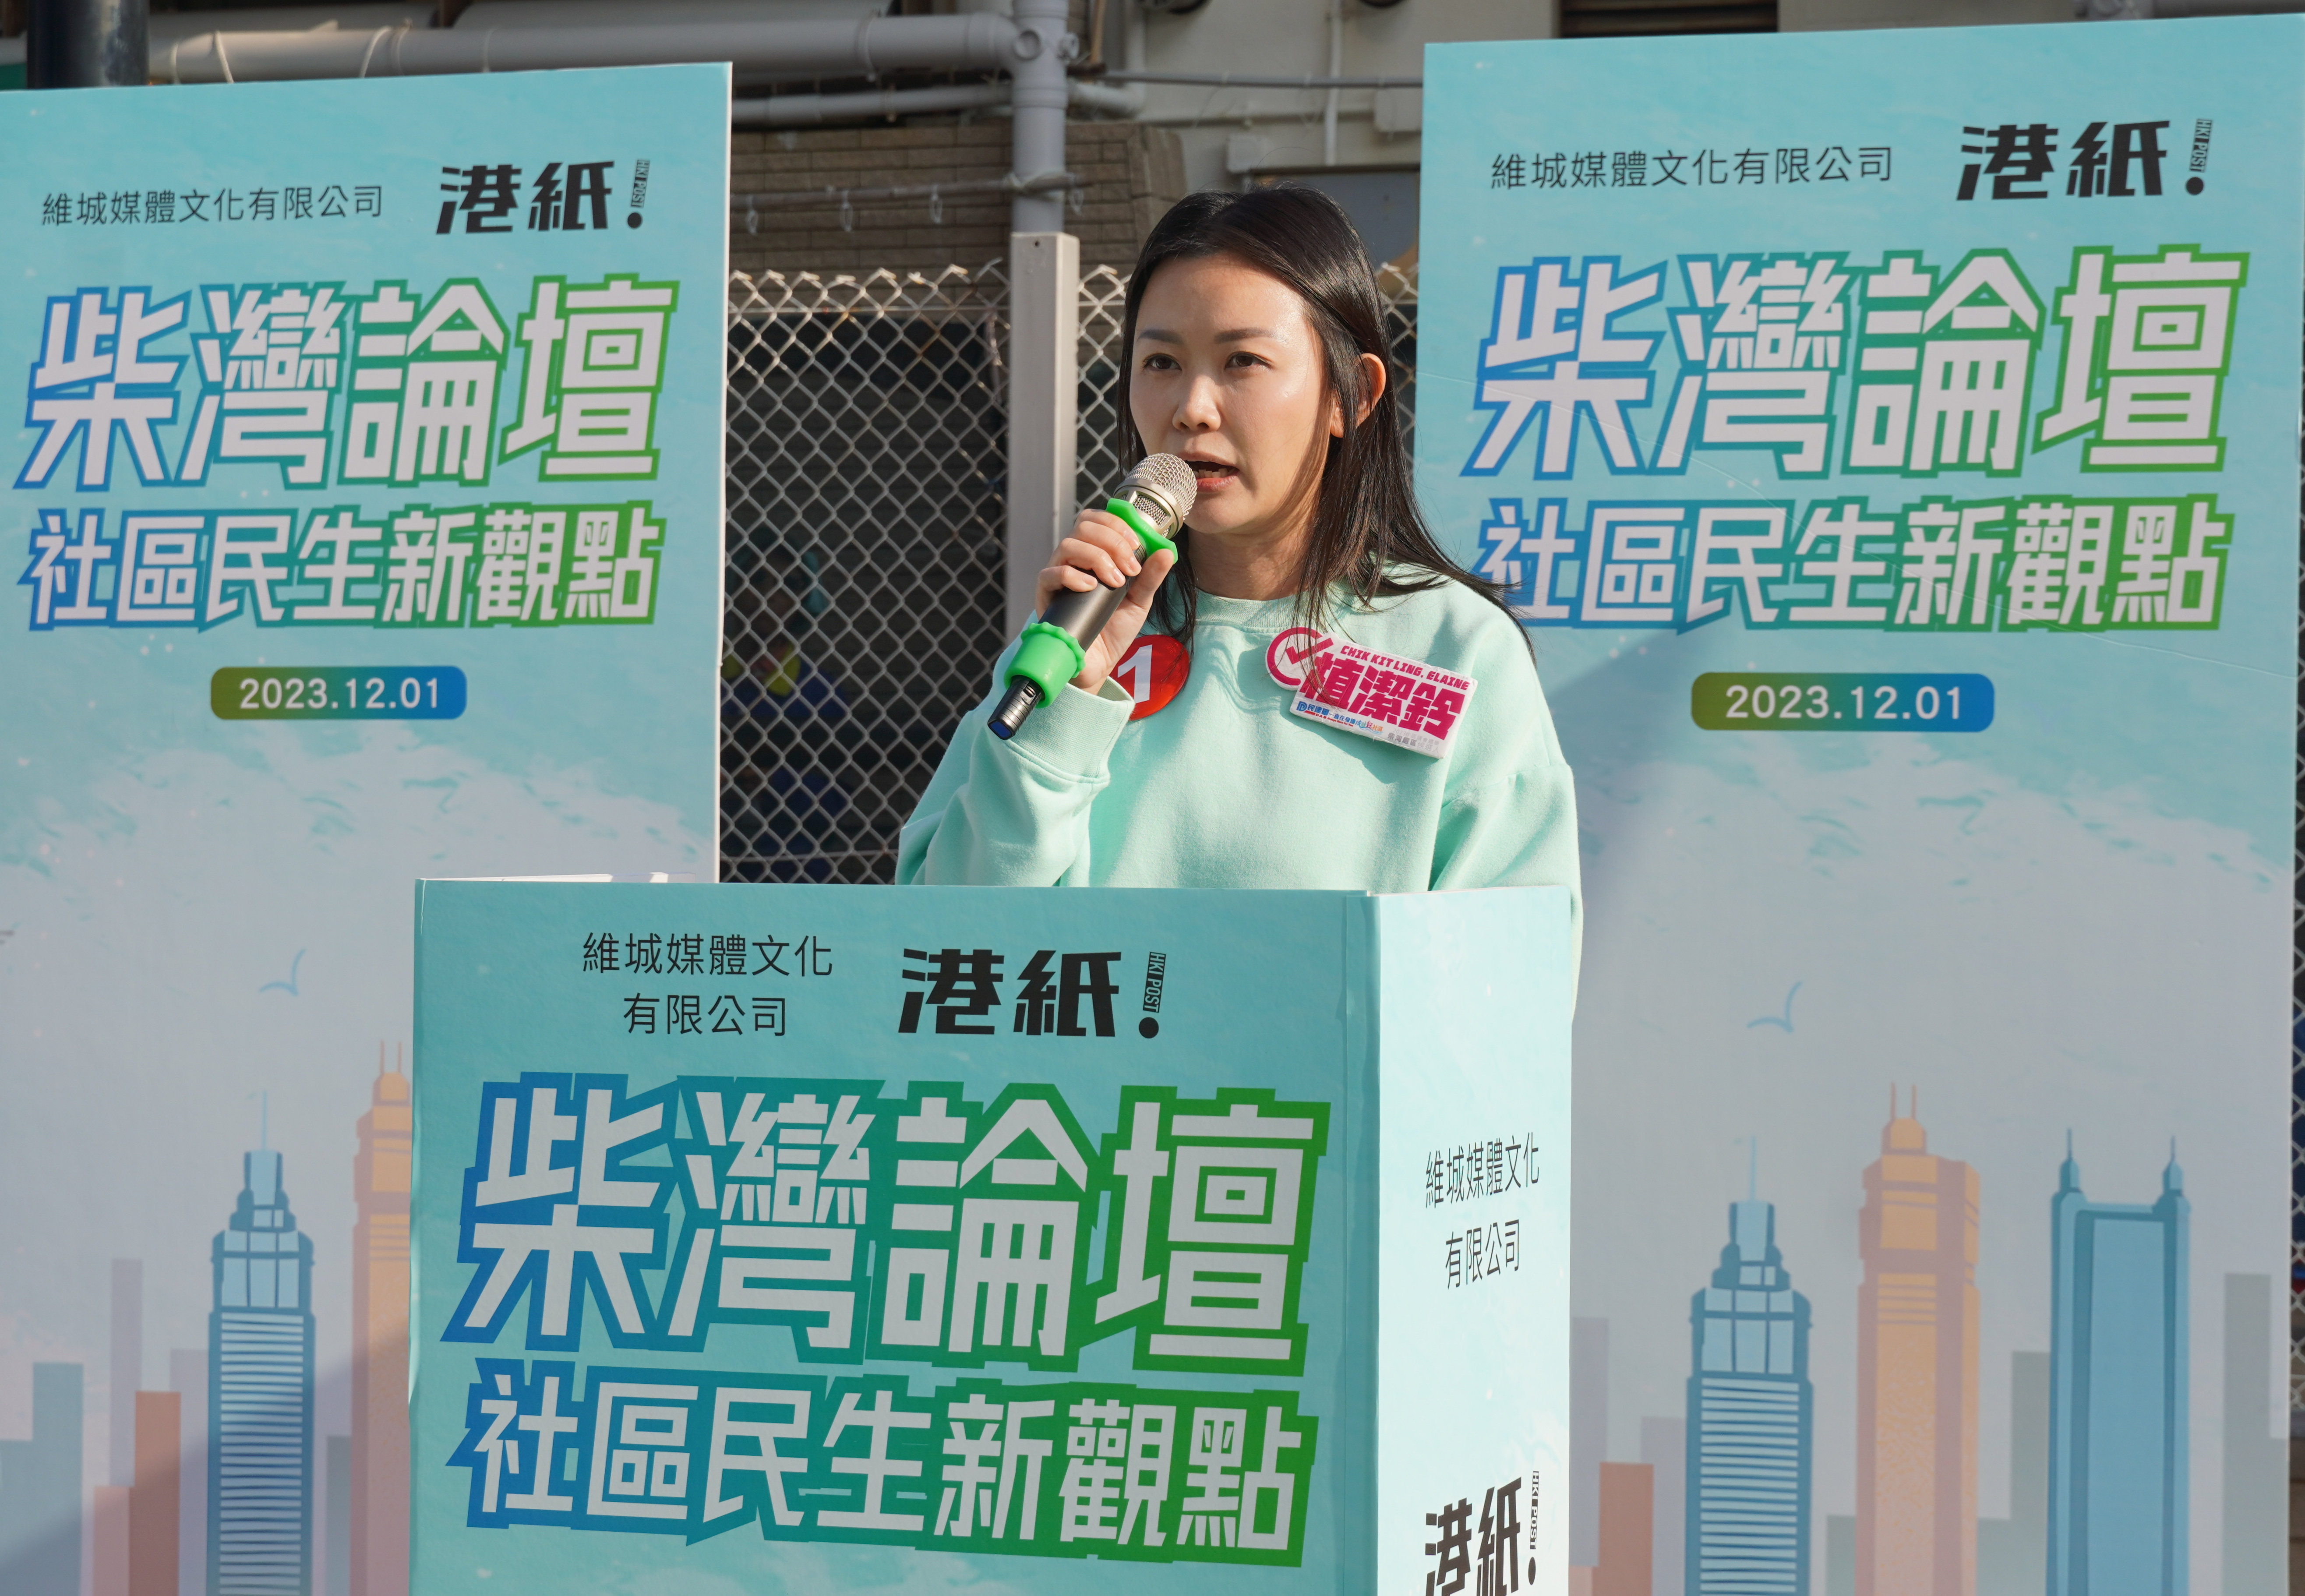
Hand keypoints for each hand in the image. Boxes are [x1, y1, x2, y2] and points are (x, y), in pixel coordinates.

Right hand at [1035, 506, 1179, 691]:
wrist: (1099, 662)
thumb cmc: (1114, 628)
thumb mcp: (1139, 600)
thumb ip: (1151, 576)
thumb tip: (1167, 551)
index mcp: (1093, 554)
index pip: (1095, 520)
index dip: (1115, 523)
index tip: (1137, 544)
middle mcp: (1073, 560)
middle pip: (1083, 527)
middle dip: (1112, 541)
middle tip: (1130, 568)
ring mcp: (1057, 576)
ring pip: (1068, 545)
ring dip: (1097, 558)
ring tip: (1115, 582)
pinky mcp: (1046, 596)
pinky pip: (1050, 574)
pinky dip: (1072, 575)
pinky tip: (1090, 587)